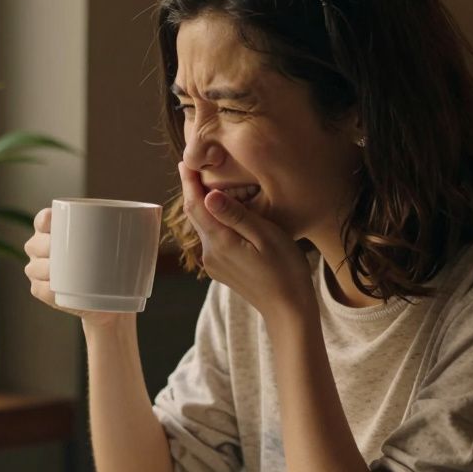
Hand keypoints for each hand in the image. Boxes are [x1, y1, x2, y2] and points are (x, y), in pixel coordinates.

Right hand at [24, 207, 134, 329]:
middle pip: (35, 243)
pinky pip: (38, 290)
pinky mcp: (44, 293)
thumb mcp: (125, 247)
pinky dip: (46, 290)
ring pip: (34, 268)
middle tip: (68, 251)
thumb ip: (131, 230)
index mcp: (57, 230)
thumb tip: (154, 215)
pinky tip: (56, 288)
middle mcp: (42, 249)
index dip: (45, 219)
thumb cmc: (117, 268)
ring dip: (46, 269)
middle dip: (46, 246)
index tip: (56, 220)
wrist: (113, 303)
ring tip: (65, 272)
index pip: (43, 219)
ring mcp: (39, 271)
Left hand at [177, 162, 312, 318]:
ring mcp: (214, 263)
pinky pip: (212, 238)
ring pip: (203, 227)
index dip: (188, 182)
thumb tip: (208, 195)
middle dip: (193, 191)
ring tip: (206, 184)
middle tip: (191, 166)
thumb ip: (236, 216)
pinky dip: (213, 222)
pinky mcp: (221, 269)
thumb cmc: (285, 270)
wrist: (288, 309)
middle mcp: (210, 253)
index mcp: (220, 241)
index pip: (195, 205)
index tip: (184, 161)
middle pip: (195, 215)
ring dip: (203, 206)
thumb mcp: (266, 236)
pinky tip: (223, 213)